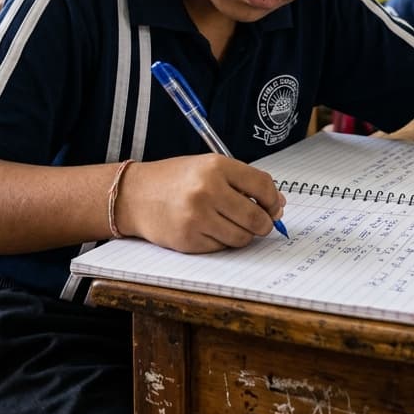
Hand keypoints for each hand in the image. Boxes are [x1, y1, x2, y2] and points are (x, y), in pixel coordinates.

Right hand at [114, 155, 285, 252]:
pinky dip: (222, 241)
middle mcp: (208, 190)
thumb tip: (279, 203)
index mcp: (216, 166)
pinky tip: (210, 229)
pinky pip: (222, 247)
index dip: (274, 200)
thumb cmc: (175, 180)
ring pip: (242, 237)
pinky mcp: (189, 239)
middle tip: (260, 223)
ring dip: (243, 235)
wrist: (134, 195)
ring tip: (231, 224)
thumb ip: (243, 182)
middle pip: (257, 217)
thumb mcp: (208, 167)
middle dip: (264, 224)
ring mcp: (197, 217)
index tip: (274, 207)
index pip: (263, 186)